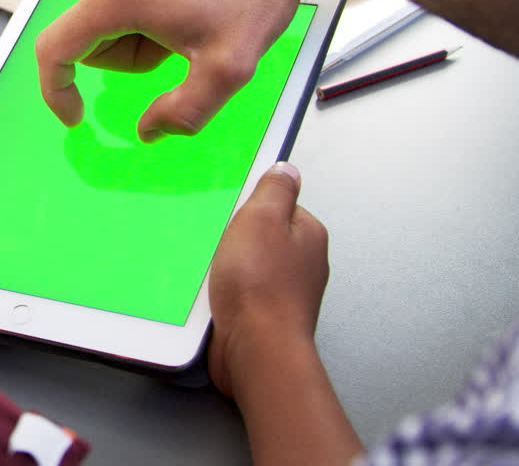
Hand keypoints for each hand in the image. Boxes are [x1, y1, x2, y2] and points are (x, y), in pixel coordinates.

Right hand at [35, 0, 351, 141]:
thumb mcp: (228, 69)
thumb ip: (183, 112)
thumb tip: (148, 131)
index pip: (54, 50)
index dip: (55, 91)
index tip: (76, 116)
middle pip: (88, 38)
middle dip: (127, 58)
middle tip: (180, 51)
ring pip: (106, 16)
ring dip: (138, 34)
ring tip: (189, 23)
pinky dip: (145, 8)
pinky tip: (189, 1)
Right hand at [206, 162, 329, 398]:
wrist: (255, 349)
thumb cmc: (260, 286)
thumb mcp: (262, 218)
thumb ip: (274, 189)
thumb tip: (285, 169)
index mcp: (308, 234)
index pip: (279, 205)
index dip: (251, 206)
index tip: (231, 209)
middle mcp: (302, 264)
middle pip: (260, 236)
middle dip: (234, 238)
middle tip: (217, 240)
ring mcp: (284, 293)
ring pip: (245, 266)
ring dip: (224, 267)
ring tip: (211, 270)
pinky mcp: (262, 317)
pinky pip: (237, 294)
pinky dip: (222, 293)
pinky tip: (210, 295)